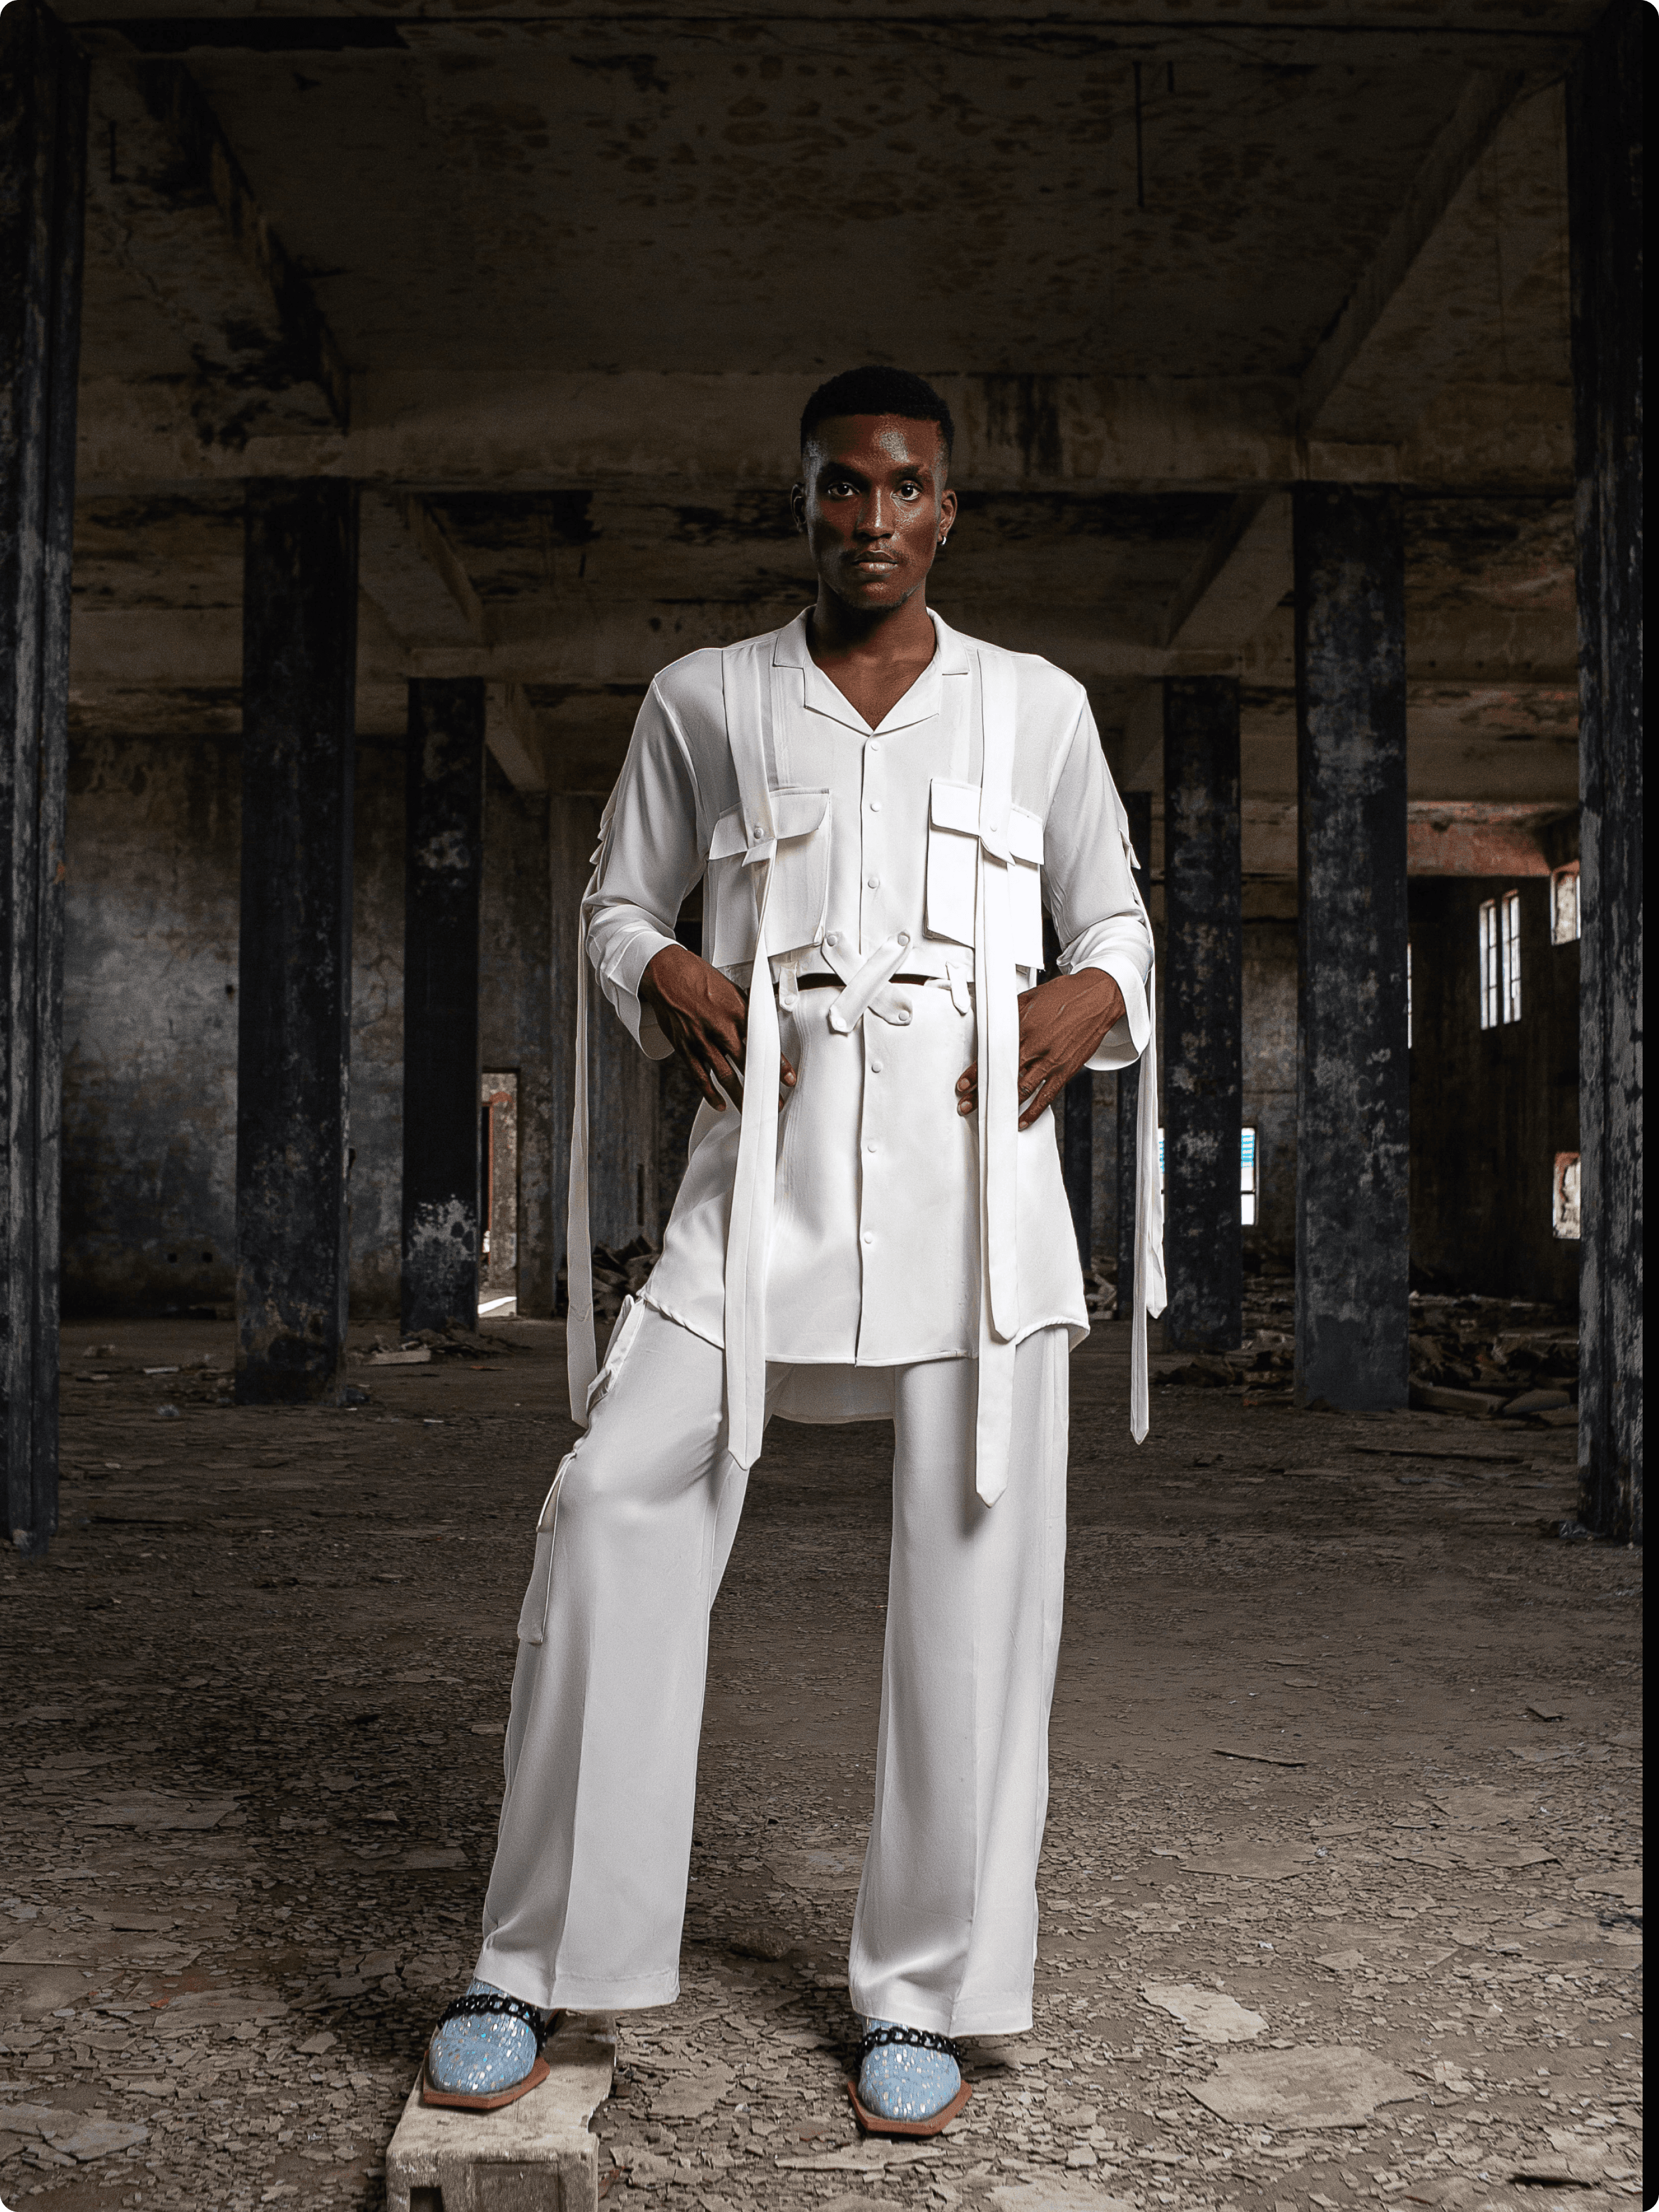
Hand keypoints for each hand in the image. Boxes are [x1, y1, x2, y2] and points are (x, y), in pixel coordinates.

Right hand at [640, 943, 797, 1112]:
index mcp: (736, 1011)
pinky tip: (719, 1103)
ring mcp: (700, 1039)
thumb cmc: (699, 977)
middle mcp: (720, 1027)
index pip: (762, 1043)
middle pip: (746, 1063)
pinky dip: (709, 1092)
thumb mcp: (731, 989)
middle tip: (773, 1102)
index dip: (777, 1063)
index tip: (788, 1078)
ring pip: (724, 1075)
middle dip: (762, 1085)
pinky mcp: (684, 1047)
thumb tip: (761, 1026)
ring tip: (750, 1110)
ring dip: (739, 1095)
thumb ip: (746, 1011)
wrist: (665, 973)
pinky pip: (699, 1075)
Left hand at [956, 968, 1124, 1127]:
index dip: (975, 1071)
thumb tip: (991, 1022)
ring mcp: (1052, 1059)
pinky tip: (1022, 1121)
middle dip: (982, 1093)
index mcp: (1024, 1026)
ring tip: (988, 1116)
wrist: (1099, 997)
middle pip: (1003, 1074)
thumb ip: (1010, 1013)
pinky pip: (1047, 1095)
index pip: (993, 1054)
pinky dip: (1034, 1110)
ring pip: (1022, 1089)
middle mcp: (1036, 1045)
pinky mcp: (1067, 1069)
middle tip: (966, 1105)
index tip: (962, 1085)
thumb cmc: (1065, 994)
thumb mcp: (1031, 996)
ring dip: (1004, 1105)